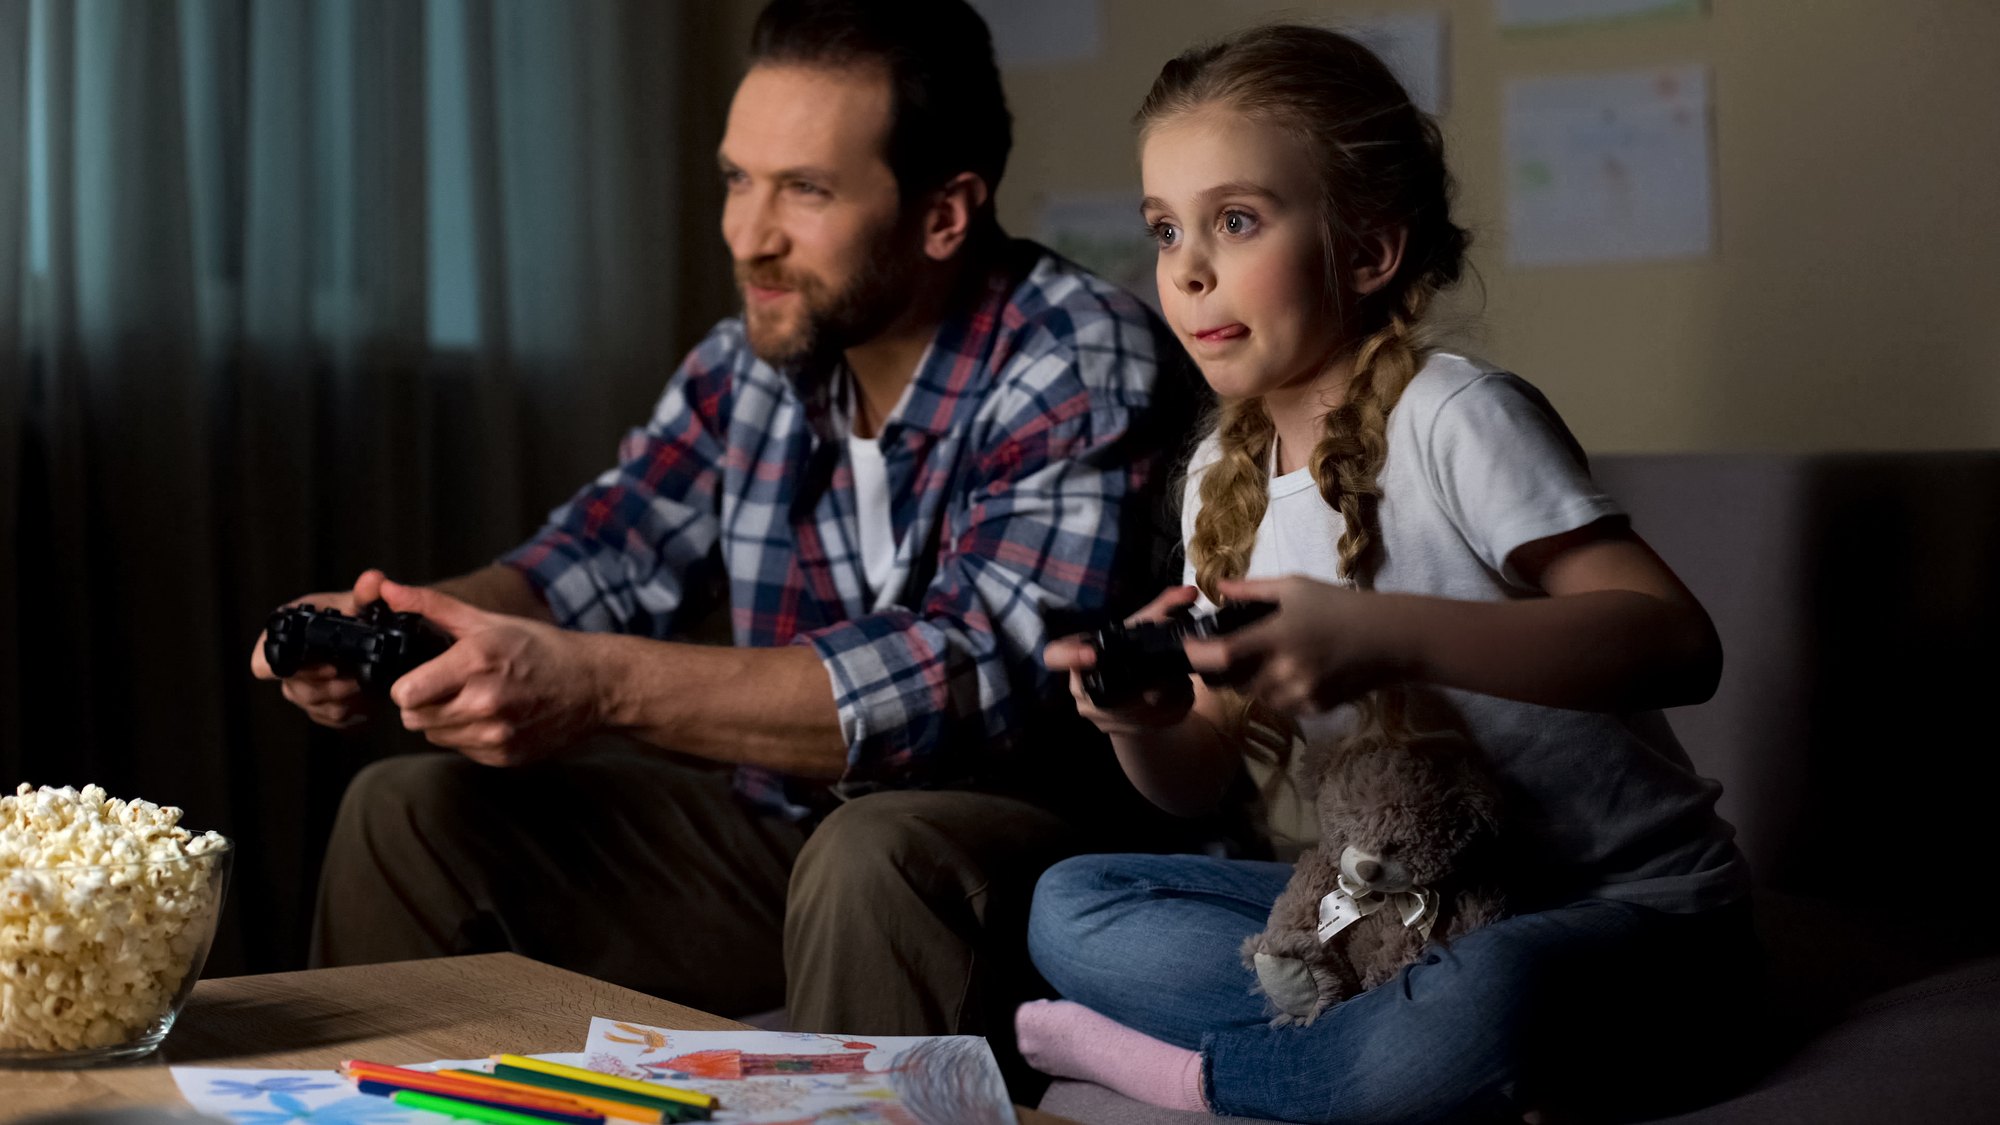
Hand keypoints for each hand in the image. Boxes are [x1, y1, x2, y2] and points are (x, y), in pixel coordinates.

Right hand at [249, 568, 391, 728]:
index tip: (330, 667)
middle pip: (294, 690)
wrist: (379, 635)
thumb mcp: (365, 602)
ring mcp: (302, 688)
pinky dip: (350, 711)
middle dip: (329, 687)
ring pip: (313, 706)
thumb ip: (367, 593)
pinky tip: (364, 696)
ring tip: (364, 683)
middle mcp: (288, 663)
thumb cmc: (361, 615)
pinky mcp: (321, 707)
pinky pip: (329, 718)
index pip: (263, 662)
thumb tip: (374, 580)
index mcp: (287, 632)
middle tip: (357, 678)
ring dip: (342, 699)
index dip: (292, 669)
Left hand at [379, 579, 604, 766]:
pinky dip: (467, 734)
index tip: (421, 676)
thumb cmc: (541, 648)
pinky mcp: (504, 756)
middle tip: (447, 686)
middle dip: (422, 702)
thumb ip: (431, 607)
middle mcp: (484, 702)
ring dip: (443, 719)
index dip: (406, 685)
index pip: (405, 694)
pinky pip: (460, 749)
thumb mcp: (487, 621)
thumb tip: (385, 590)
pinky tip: (491, 716)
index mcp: (476, 662)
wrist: (593, 685)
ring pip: (434, 736)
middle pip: (413, 718)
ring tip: (472, 699)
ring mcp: (495, 735)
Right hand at [1044, 585, 1200, 734]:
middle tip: (1170, 680)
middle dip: (1146, 685)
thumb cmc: (1130, 655)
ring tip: (1180, 686)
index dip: (1070, 655)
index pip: (1055, 655)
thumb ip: (1165, 609)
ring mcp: (1096, 715)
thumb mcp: (1142, 629)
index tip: (1092, 655)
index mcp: (1079, 656)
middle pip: (1109, 689)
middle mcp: (1080, 689)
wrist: (1135, 698)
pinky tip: (1178, 700)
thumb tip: (1189, 592)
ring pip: (1135, 708)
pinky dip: (1170, 710)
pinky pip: (1148, 721)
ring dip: (1165, 698)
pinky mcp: (1117, 731)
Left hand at [1181, 576, 1406, 714]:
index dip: (1197, 655)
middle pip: (1234, 683)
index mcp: (1276, 637)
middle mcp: (1285, 671)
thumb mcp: (1295, 587)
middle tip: (1232, 652)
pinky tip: (1294, 672)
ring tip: (1267, 660)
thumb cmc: (1339, 606)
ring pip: (1256, 698)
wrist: (1389, 638)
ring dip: (1252, 683)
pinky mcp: (1314, 709)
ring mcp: (1300, 694)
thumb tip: (1218, 587)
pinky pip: (1281, 707)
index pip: (1222, 655)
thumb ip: (1251, 590)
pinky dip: (1277, 694)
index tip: (1188, 647)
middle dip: (1226, 670)